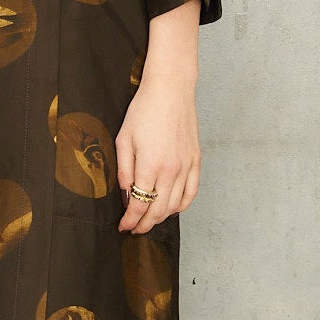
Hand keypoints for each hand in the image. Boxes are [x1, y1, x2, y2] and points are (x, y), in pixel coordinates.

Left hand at [115, 1, 201, 232]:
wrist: (171, 90)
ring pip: (175, 205)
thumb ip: (124, 170)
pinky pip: (191, 193)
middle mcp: (171, 170)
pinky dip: (181, 206)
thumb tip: (126, 193)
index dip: (130, 220)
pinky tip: (171, 208)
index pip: (139, 204)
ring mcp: (186, 167)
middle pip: (157, 210)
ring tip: (149, 220)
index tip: (123, 226)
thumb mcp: (124, 139)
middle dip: (144, 224)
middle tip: (134, 228)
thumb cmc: (144, 111)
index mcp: (150, 165)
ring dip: (161, 218)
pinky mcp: (196, 161)